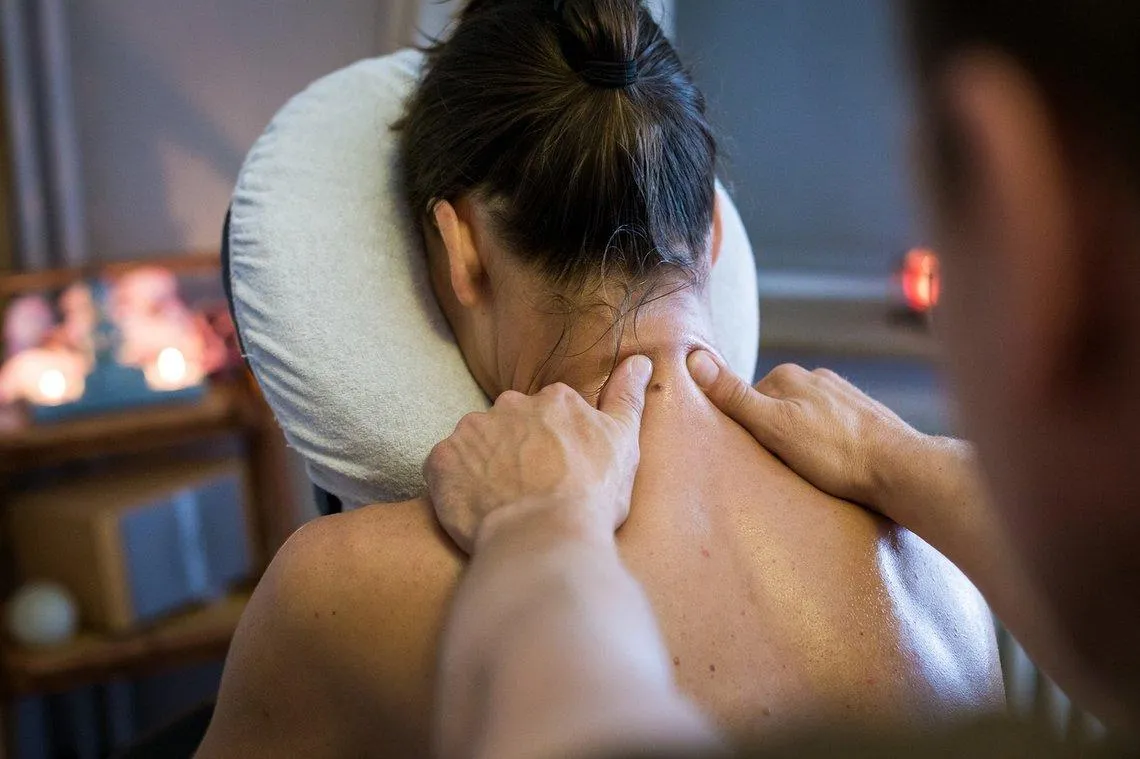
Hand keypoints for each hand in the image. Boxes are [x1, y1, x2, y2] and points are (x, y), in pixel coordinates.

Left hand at [425, 355, 653, 553]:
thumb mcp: (623, 444)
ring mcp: (472, 430)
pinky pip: (444, 469)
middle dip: (515, 451)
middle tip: (529, 489)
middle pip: (508, 424)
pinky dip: (455, 486)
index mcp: (554, 399)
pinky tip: (476, 510)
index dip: (552, 446)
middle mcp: (510, 404)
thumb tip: (640, 361)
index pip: (547, 414)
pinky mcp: (441, 460)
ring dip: (484, 466)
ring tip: (503, 503)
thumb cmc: (592, 499)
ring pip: (475, 444)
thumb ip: (627, 398)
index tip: (558, 473)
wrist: (544, 540)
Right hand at [687, 350, 925, 511]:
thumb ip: (734, 396)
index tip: (753, 455)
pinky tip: (833, 467)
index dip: (746, 430)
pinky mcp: (864, 417)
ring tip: (809, 470)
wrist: (901, 470)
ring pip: (805, 420)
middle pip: (777, 409)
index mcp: (789, 375)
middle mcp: (817, 378)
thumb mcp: (774, 427)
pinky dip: (827, 447)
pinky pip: (831, 430)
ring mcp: (843, 396)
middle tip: (779, 468)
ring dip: (801, 442)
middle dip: (774, 434)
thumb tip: (693, 358)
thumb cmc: (835, 454)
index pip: (748, 401)